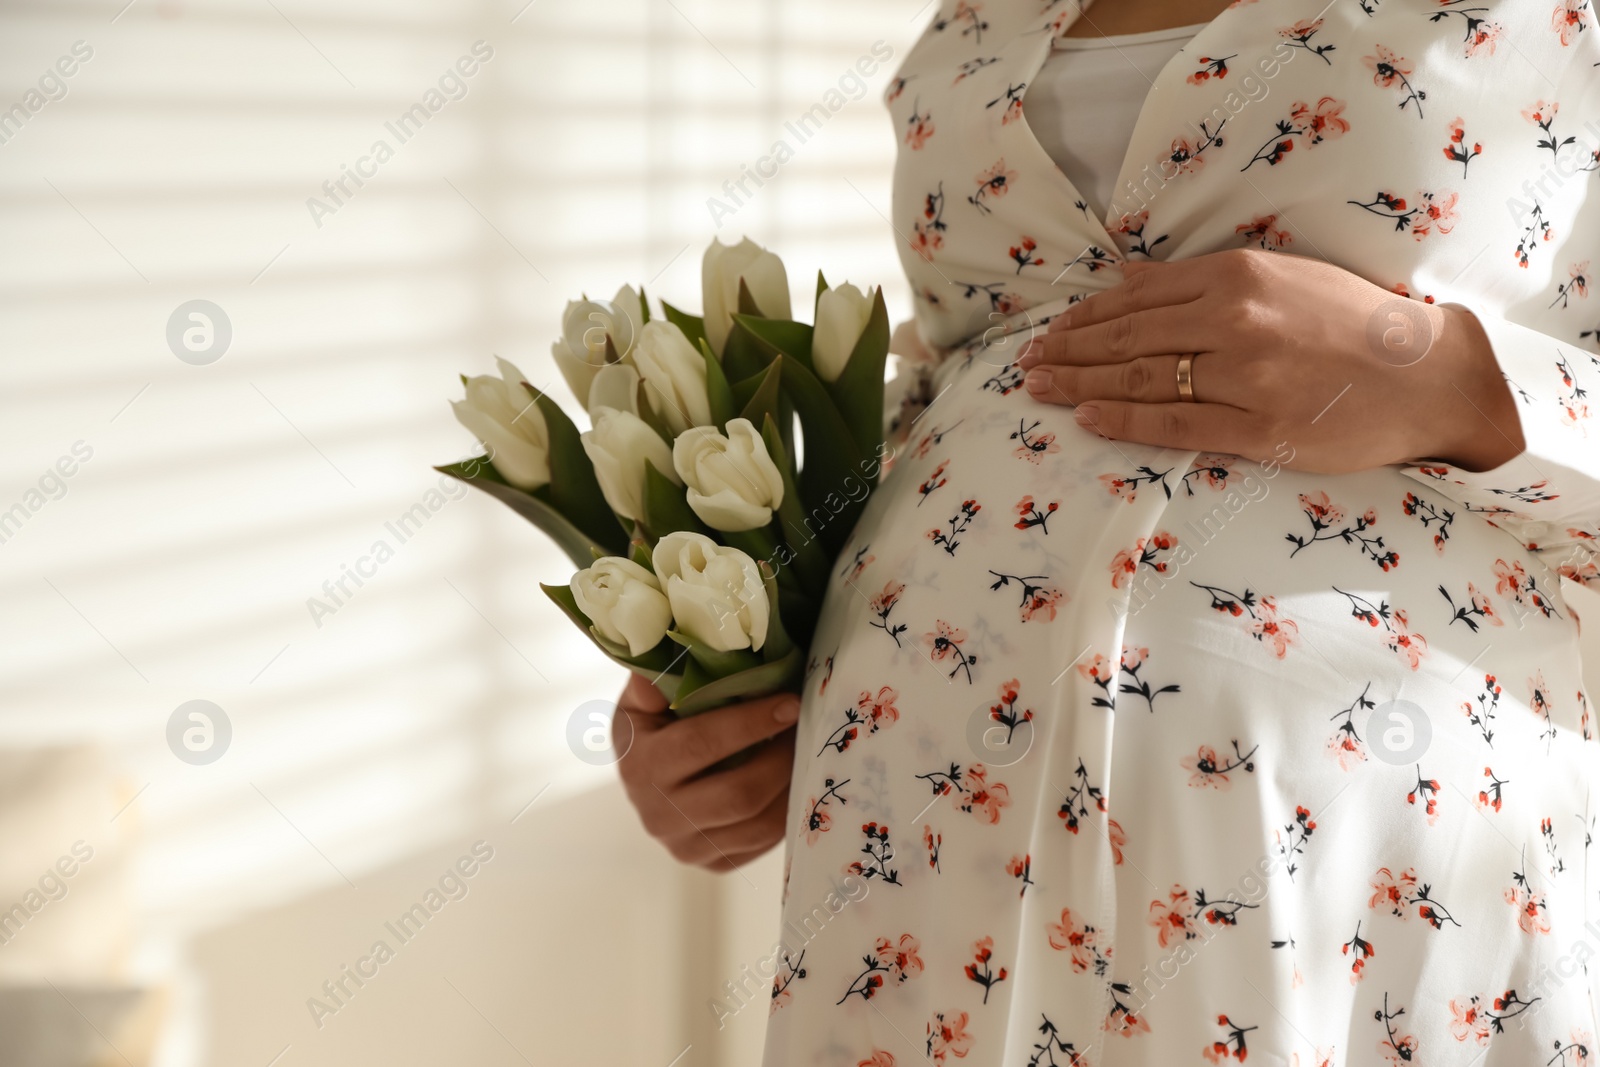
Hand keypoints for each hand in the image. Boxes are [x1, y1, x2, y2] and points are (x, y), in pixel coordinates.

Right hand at [613, 672, 798, 870]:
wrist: (644, 783)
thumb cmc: (651, 730)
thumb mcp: (643, 700)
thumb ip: (656, 680)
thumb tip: (679, 651)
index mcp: (640, 768)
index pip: (701, 744)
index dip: (750, 723)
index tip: (790, 702)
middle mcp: (659, 816)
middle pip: (739, 794)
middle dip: (781, 758)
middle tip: (806, 728)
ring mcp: (686, 847)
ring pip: (758, 823)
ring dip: (791, 785)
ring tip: (806, 752)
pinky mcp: (712, 865)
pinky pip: (762, 842)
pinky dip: (787, 810)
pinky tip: (795, 780)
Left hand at [1015, 249, 1523, 473]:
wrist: (1427, 375)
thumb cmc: (1355, 325)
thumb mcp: (1284, 277)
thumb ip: (1208, 280)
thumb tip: (1132, 279)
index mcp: (1238, 277)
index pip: (1138, 298)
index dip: (1086, 318)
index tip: (1051, 332)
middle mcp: (1234, 320)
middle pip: (1128, 339)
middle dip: (1069, 351)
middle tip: (1027, 363)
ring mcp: (1244, 375)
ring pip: (1141, 378)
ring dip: (1080, 383)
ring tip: (1040, 388)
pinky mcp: (1258, 426)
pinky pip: (1174, 424)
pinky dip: (1124, 420)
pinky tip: (1087, 417)